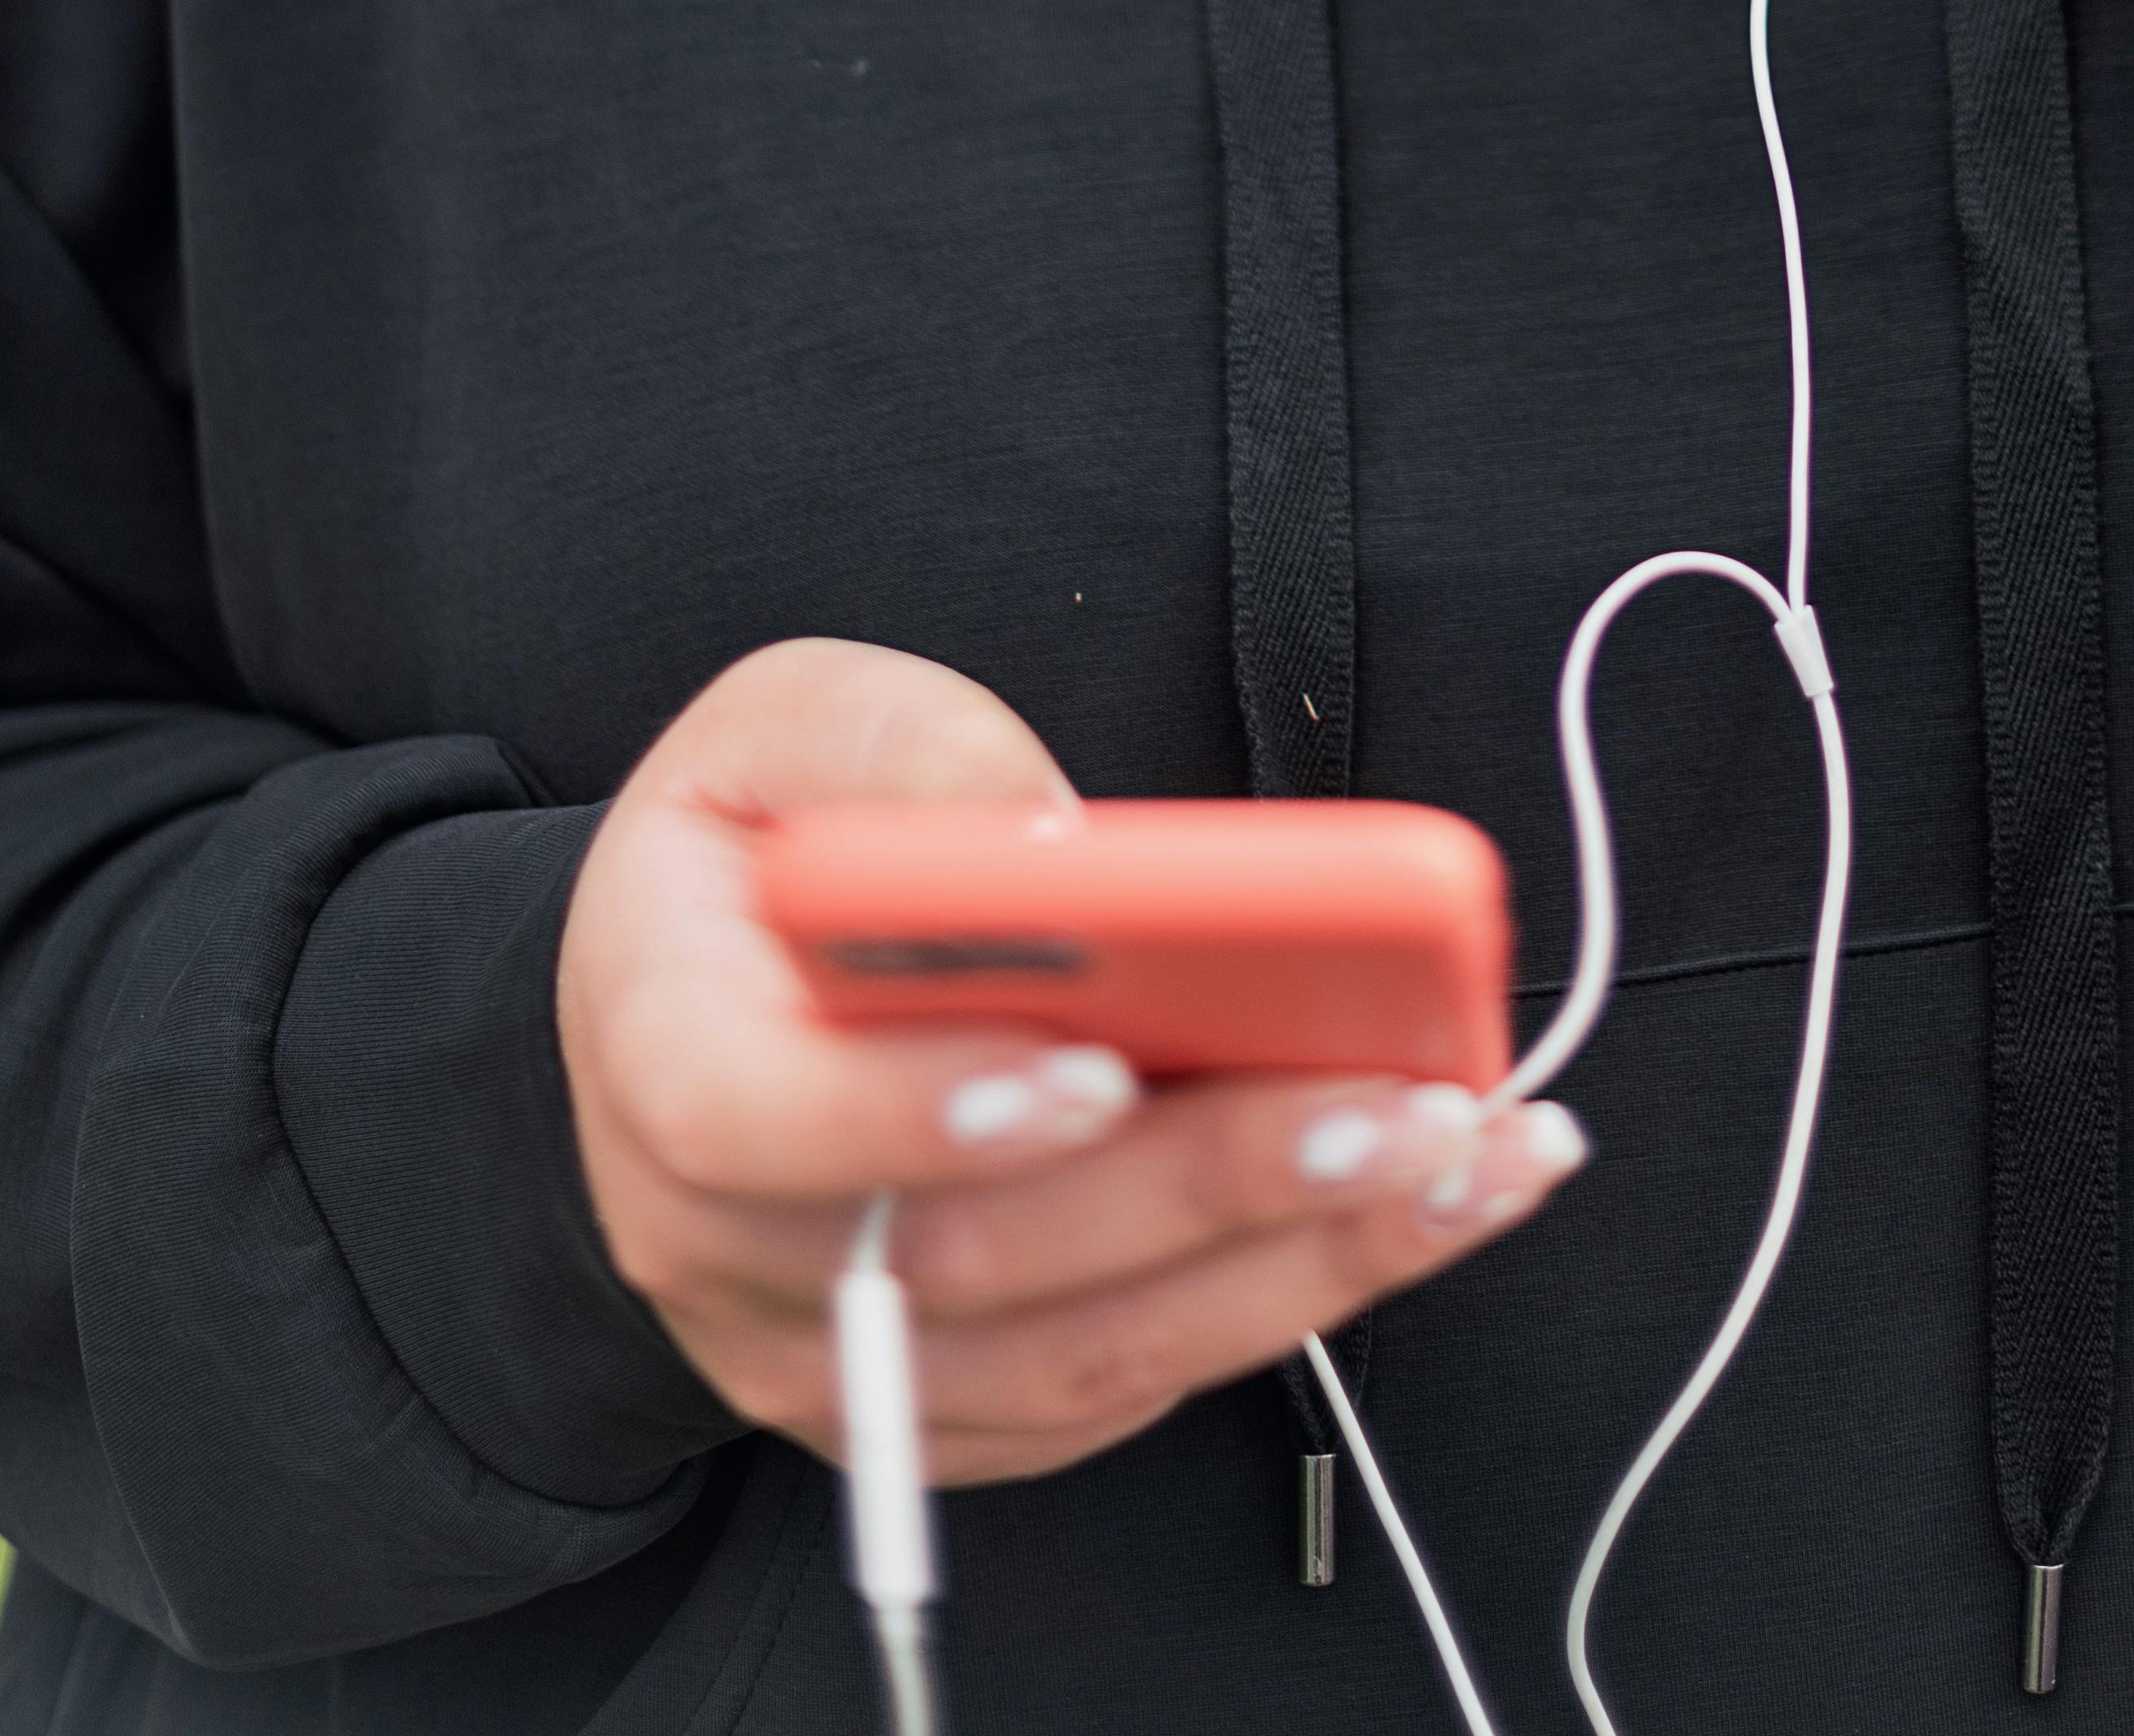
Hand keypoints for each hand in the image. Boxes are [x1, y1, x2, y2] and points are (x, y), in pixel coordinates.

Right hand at [557, 638, 1585, 1483]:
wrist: (695, 1009)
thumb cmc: (753, 853)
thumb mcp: (779, 726)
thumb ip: (903, 751)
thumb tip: (1057, 847)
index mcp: (664, 1054)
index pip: (761, 1124)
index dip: (925, 1110)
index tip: (1097, 1063)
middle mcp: (729, 1251)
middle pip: (973, 1260)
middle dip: (1209, 1179)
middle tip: (1398, 1103)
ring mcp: (836, 1363)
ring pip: (1078, 1356)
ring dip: (1298, 1263)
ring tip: (1469, 1160)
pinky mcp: (946, 1407)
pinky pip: (1120, 1394)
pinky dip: (1283, 1307)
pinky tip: (1416, 1212)